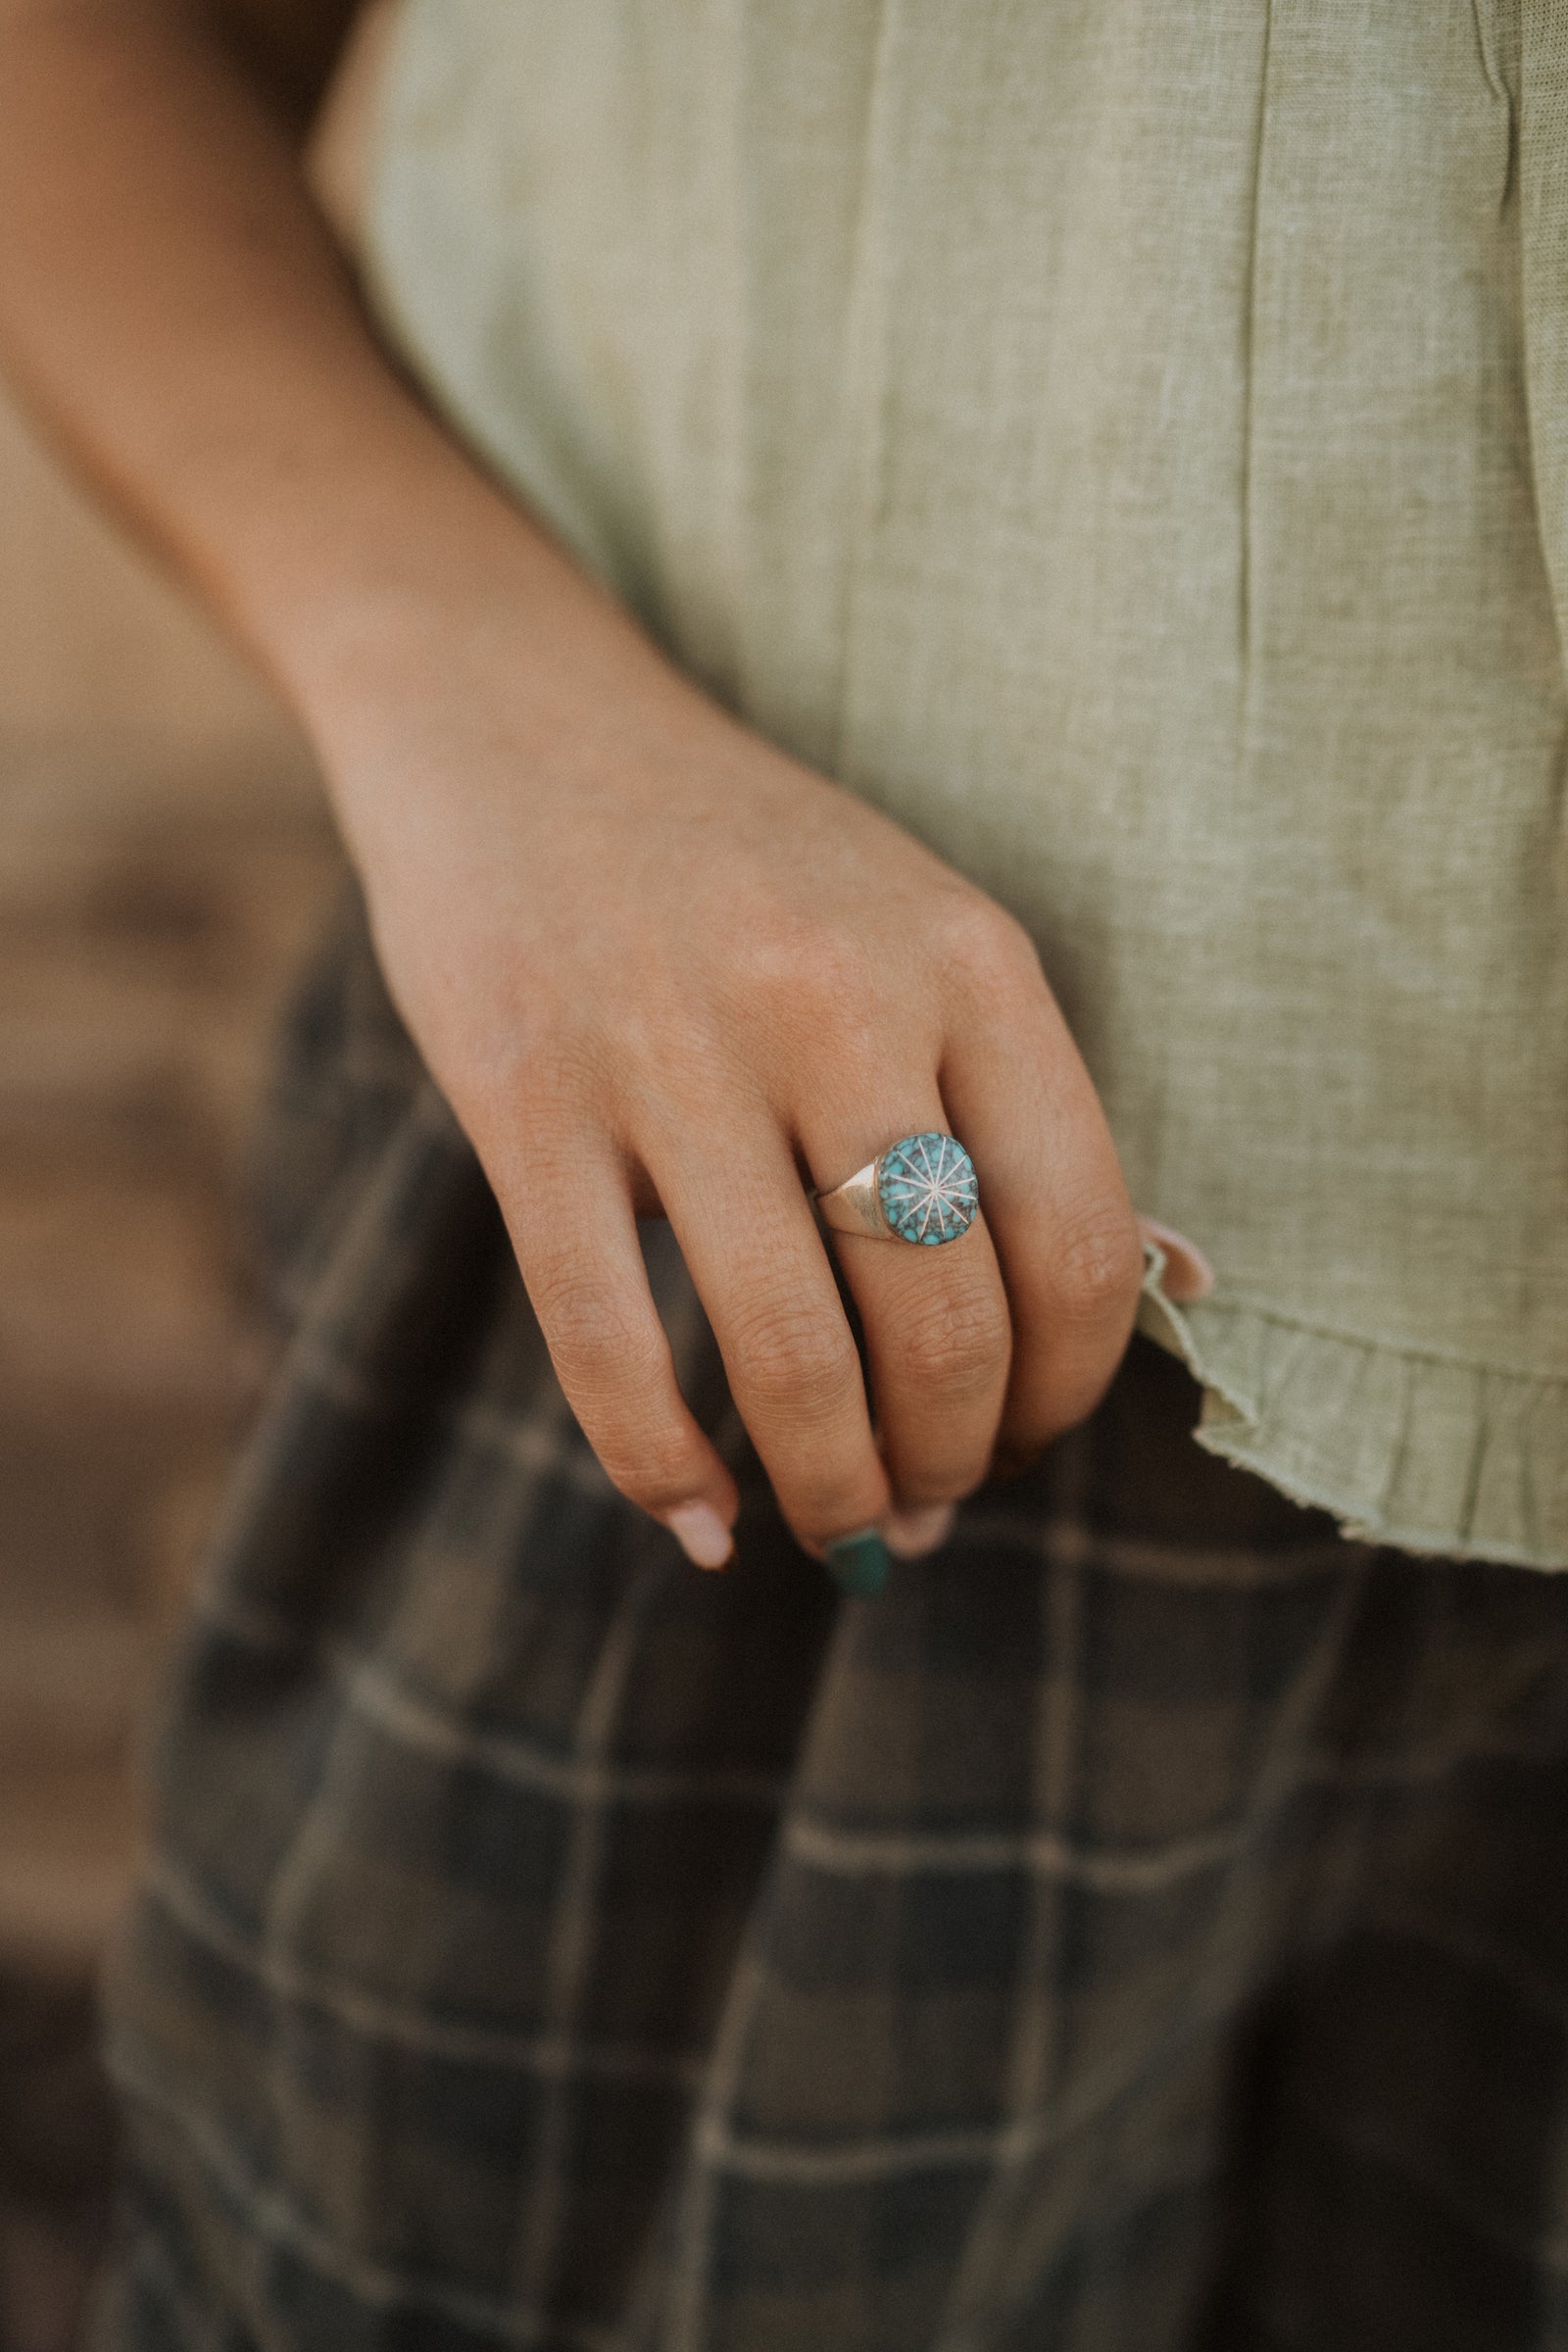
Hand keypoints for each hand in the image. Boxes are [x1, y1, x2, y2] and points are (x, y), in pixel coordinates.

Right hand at [323, 592, 1186, 1579]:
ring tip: (835, 1526)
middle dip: (948, 1461)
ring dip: (830, 1487)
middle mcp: (838, 997)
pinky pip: (606, 1338)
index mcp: (969, 956)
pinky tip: (698, 1515)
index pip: (1078, 1238)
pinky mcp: (525, 1093)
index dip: (1068, 1389)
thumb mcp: (916, 929)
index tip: (1028, 1441)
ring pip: (789, 1353)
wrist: (519, 724)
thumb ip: (1013, 1099)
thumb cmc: (747, 865)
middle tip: (924, 1507)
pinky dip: (661, 1465)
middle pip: (942, 1321)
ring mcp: (672, 1046)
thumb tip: (1165, 1294)